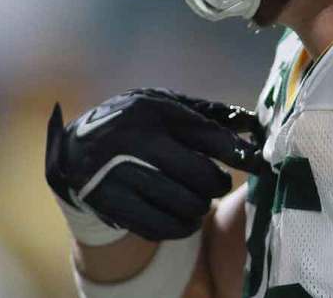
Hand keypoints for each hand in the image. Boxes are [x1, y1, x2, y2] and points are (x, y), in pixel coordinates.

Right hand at [45, 88, 264, 241]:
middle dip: (217, 183)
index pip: (208, 135)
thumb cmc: (131, 123)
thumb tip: (252, 122)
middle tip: (217, 184)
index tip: (258, 163)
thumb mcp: (160, 105)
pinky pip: (159, 227)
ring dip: (199, 207)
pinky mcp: (109, 202)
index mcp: (152, 109)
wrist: (73, 150)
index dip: (239, 153)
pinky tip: (184, 220)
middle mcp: (135, 139)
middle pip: (199, 174)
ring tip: (198, 201)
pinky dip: (180, 228)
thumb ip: (204, 114)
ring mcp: (119, 172)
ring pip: (183, 204)